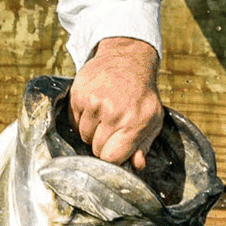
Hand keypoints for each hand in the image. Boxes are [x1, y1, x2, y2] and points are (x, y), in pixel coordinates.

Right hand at [70, 37, 163, 169]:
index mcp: (134, 123)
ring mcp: (94, 103)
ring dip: (91, 133)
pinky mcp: (79, 94)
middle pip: (96, 149)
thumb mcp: (152, 119)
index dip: (112, 158)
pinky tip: (93, 109)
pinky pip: (74, 122)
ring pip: (83, 136)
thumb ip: (143, 145)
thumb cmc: (142, 95)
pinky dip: (81, 120)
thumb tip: (136, 166)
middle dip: (102, 145)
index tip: (115, 152)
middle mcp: (113, 113)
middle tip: (111, 130)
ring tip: (102, 118)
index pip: (111, 158)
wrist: (126, 59)